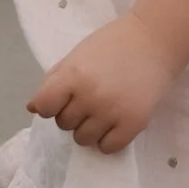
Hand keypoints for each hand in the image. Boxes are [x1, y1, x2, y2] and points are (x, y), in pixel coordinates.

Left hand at [27, 11, 174, 155]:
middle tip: (92, 96)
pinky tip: (116, 121)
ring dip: (89, 127)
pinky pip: (108, 148)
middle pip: (63, 124)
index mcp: (73, 75)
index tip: (62, 98)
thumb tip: (32, 108)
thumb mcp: (77, 55)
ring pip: (83, 139)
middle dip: (73, 113)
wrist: (155, 39)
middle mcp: (90, 96)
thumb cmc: (113, 44)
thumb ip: (52, 80)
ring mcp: (112, 112)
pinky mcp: (134, 123)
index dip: (50, 104)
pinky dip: (109, 139)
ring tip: (104, 109)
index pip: (43, 107)